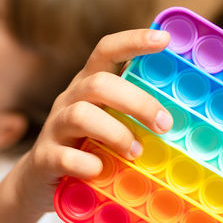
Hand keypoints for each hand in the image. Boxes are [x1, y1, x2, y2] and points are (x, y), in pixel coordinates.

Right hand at [6, 29, 172, 215]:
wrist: (38, 182)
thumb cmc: (87, 149)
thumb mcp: (109, 125)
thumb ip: (134, 115)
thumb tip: (184, 116)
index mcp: (87, 86)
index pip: (105, 50)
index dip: (133, 40)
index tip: (164, 40)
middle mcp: (69, 100)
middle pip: (99, 84)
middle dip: (137, 102)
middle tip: (165, 125)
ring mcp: (54, 129)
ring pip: (81, 116)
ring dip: (116, 134)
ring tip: (136, 152)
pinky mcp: (44, 158)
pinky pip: (64, 156)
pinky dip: (87, 165)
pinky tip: (101, 171)